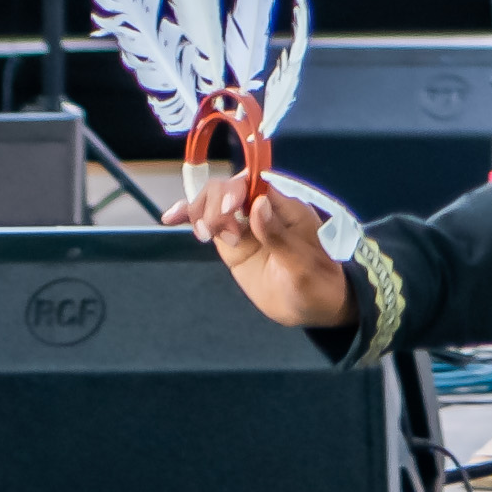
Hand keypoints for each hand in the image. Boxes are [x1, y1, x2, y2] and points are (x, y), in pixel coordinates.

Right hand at [190, 174, 354, 333]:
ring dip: (202, 213)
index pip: (253, 183)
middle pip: (227, 189)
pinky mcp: (232, 244)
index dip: (235, 191)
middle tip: (223, 236)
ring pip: (212, 203)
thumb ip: (278, 236)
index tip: (229, 211)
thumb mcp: (302, 264)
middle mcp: (261, 210)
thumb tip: (258, 203)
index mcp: (285, 207)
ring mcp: (244, 227)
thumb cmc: (319, 283)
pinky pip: (208, 225)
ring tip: (207, 237)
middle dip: (216, 206)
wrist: (316, 307)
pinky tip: (171, 217)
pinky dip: (189, 217)